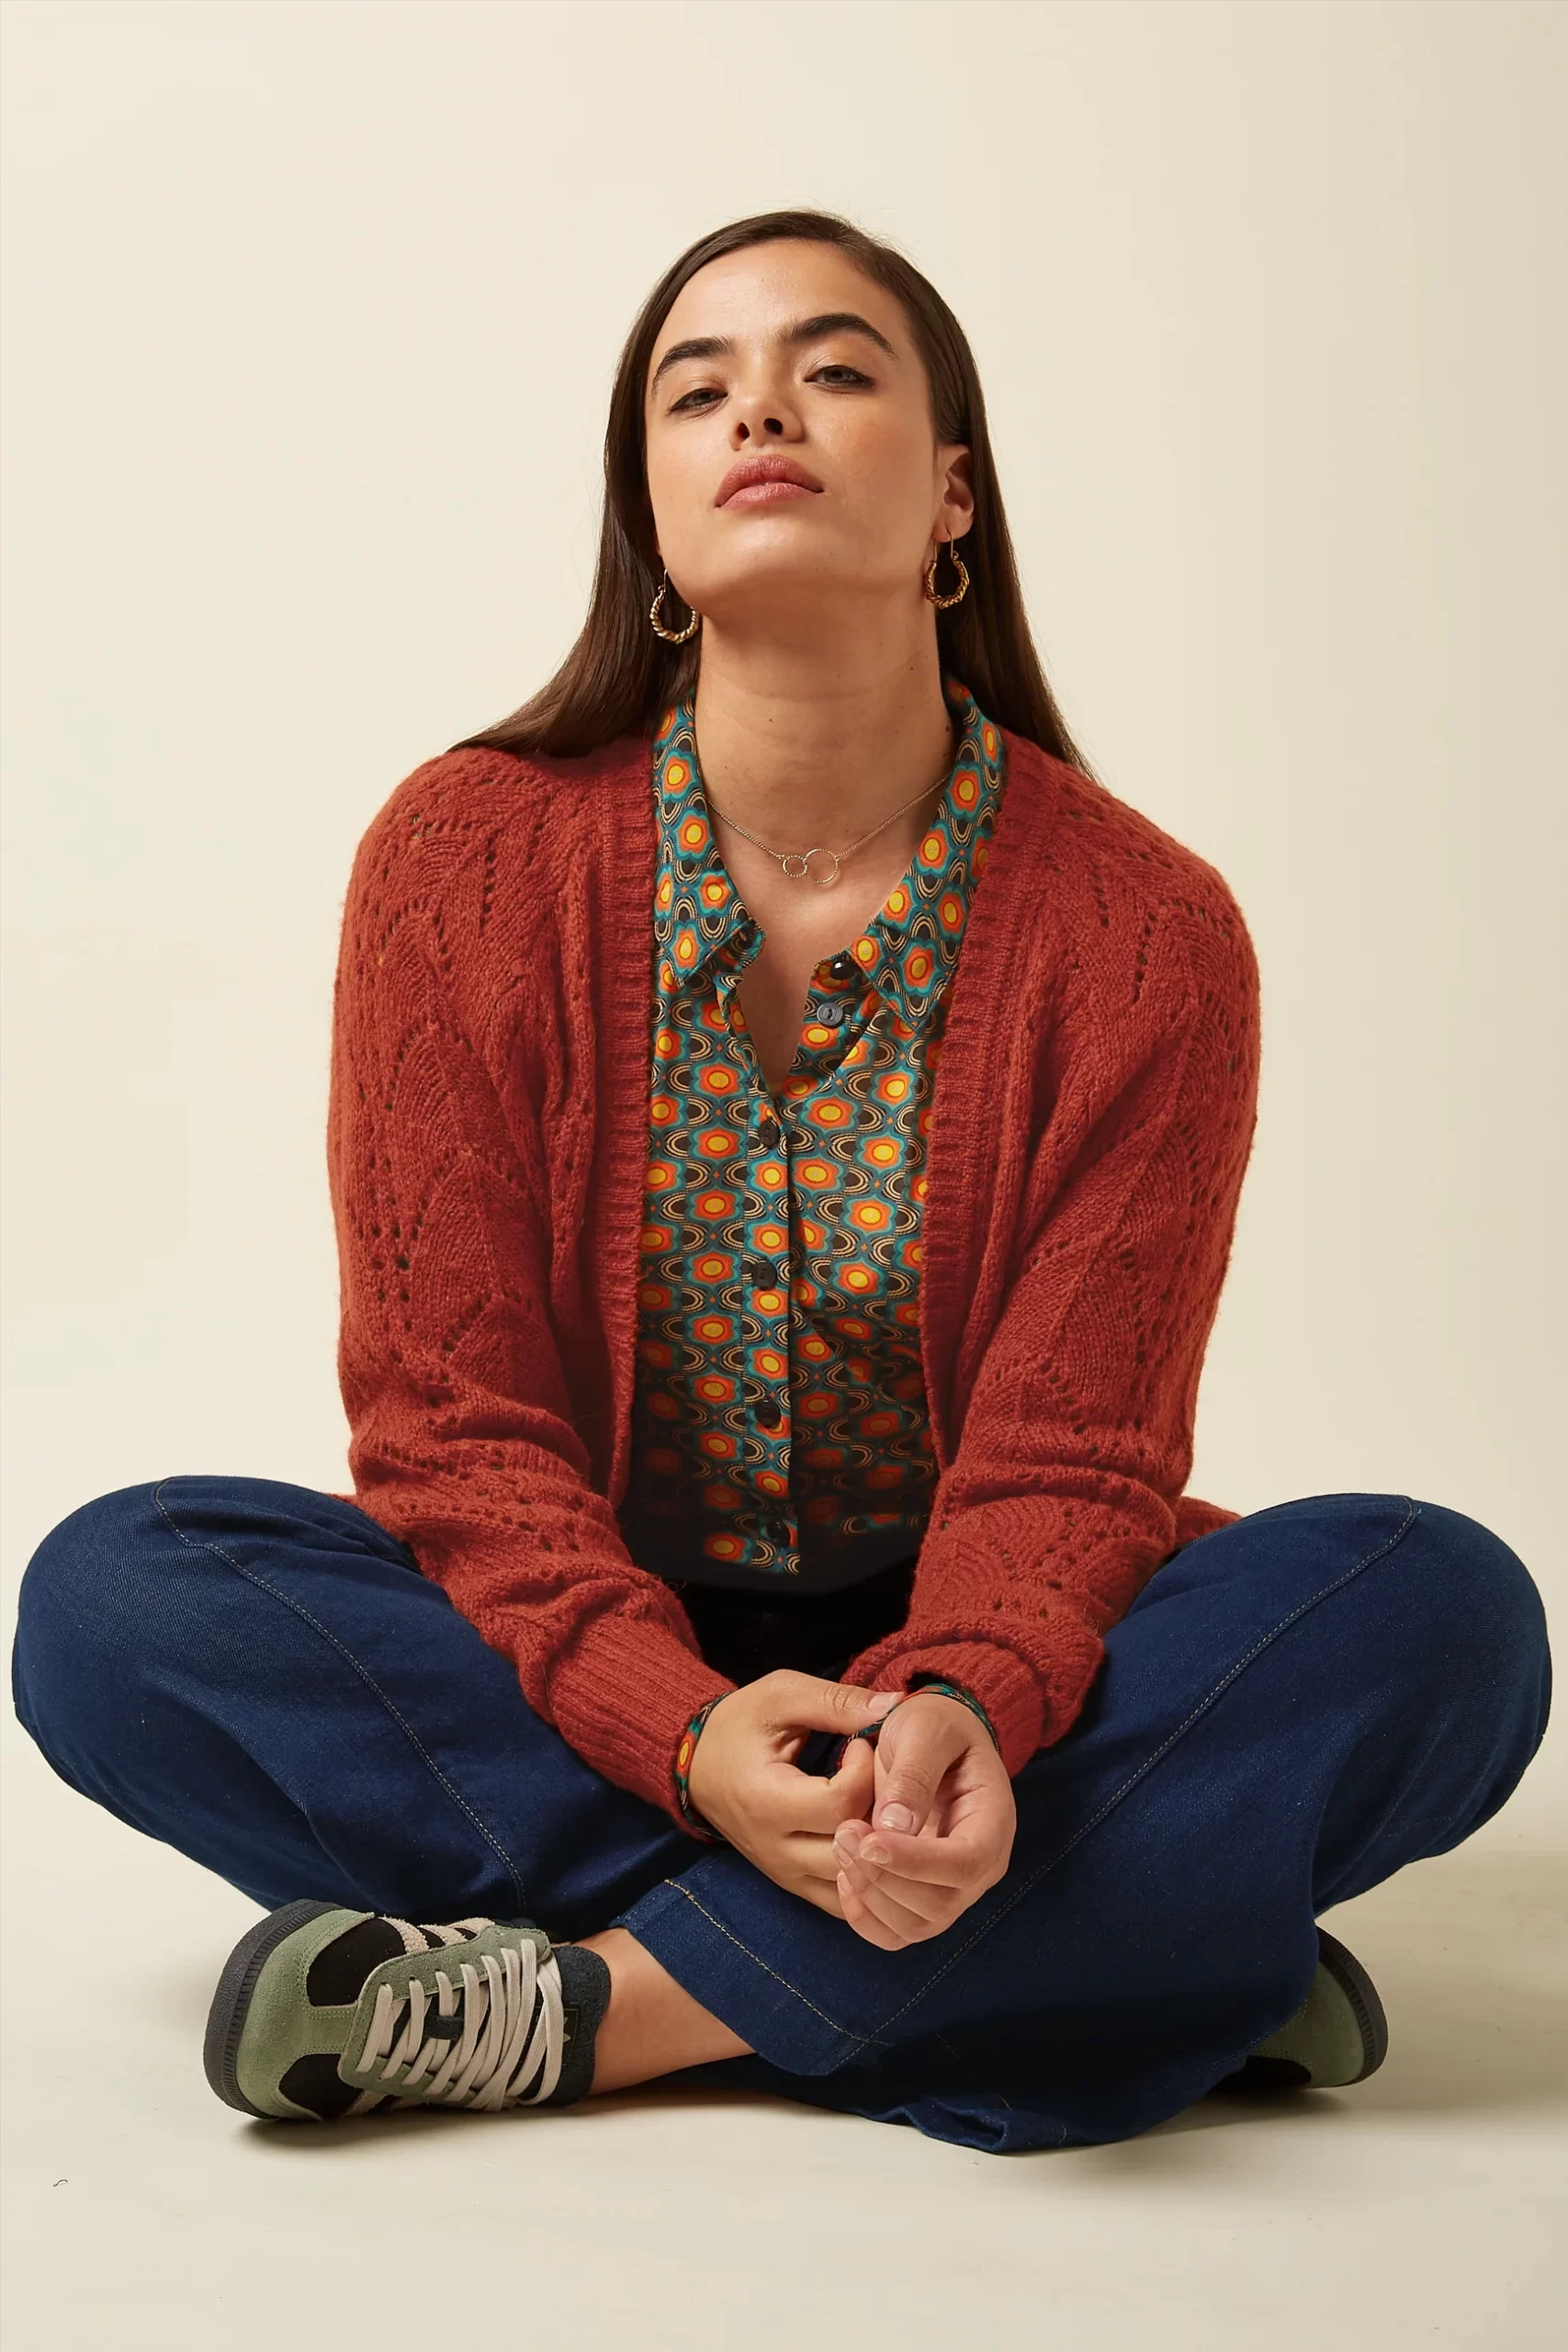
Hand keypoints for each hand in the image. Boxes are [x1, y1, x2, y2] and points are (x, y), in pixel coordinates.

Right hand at [686, 1671, 898, 1915]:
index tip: (859, 1745)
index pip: (840, 1805)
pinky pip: (842, 1902)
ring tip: (876, 1807)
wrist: (697, 1764)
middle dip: (879, 1811)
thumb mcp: (782, 1696)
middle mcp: (775, 1848)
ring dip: (877, 1848)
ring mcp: (785, 1873)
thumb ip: (837, 1702)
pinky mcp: (793, 1884)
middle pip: (851, 1849)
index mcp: (766, 1801)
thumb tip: (895, 1705)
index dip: (864, 1770)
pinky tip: (869, 1839)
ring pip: (853, 1885)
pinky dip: (866, 1877)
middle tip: (878, 1779)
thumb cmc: (739, 1724)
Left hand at [832, 1692, 1015, 1949]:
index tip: (869, 1839)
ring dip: (870, 1896)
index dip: (916, 1862)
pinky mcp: (923, 1899)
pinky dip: (865, 1916)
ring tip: (842, 1845)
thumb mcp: (925, 1729)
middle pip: (940, 1904)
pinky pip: (896, 1932)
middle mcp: (980, 1865)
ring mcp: (953, 1888)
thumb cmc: (933, 1726)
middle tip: (844, 1833)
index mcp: (993, 1820)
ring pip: (916, 1926)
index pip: (966, 1863)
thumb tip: (895, 1827)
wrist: (930, 1738)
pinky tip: (846, 1876)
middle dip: (884, 1877)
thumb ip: (914, 1774)